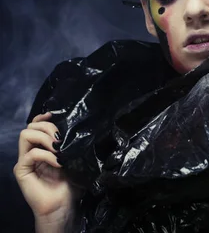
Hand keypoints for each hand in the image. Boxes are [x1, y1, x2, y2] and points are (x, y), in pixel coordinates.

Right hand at [13, 112, 79, 226]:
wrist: (63, 205)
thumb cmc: (70, 183)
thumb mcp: (73, 159)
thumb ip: (70, 145)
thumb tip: (75, 129)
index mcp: (42, 148)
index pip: (35, 126)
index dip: (43, 118)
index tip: (54, 115)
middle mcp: (31, 152)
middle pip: (30, 127)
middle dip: (48, 127)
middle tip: (61, 138)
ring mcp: (25, 161)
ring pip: (26, 135)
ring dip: (45, 137)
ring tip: (59, 148)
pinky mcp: (22, 171)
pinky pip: (31, 154)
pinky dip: (46, 155)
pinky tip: (59, 162)